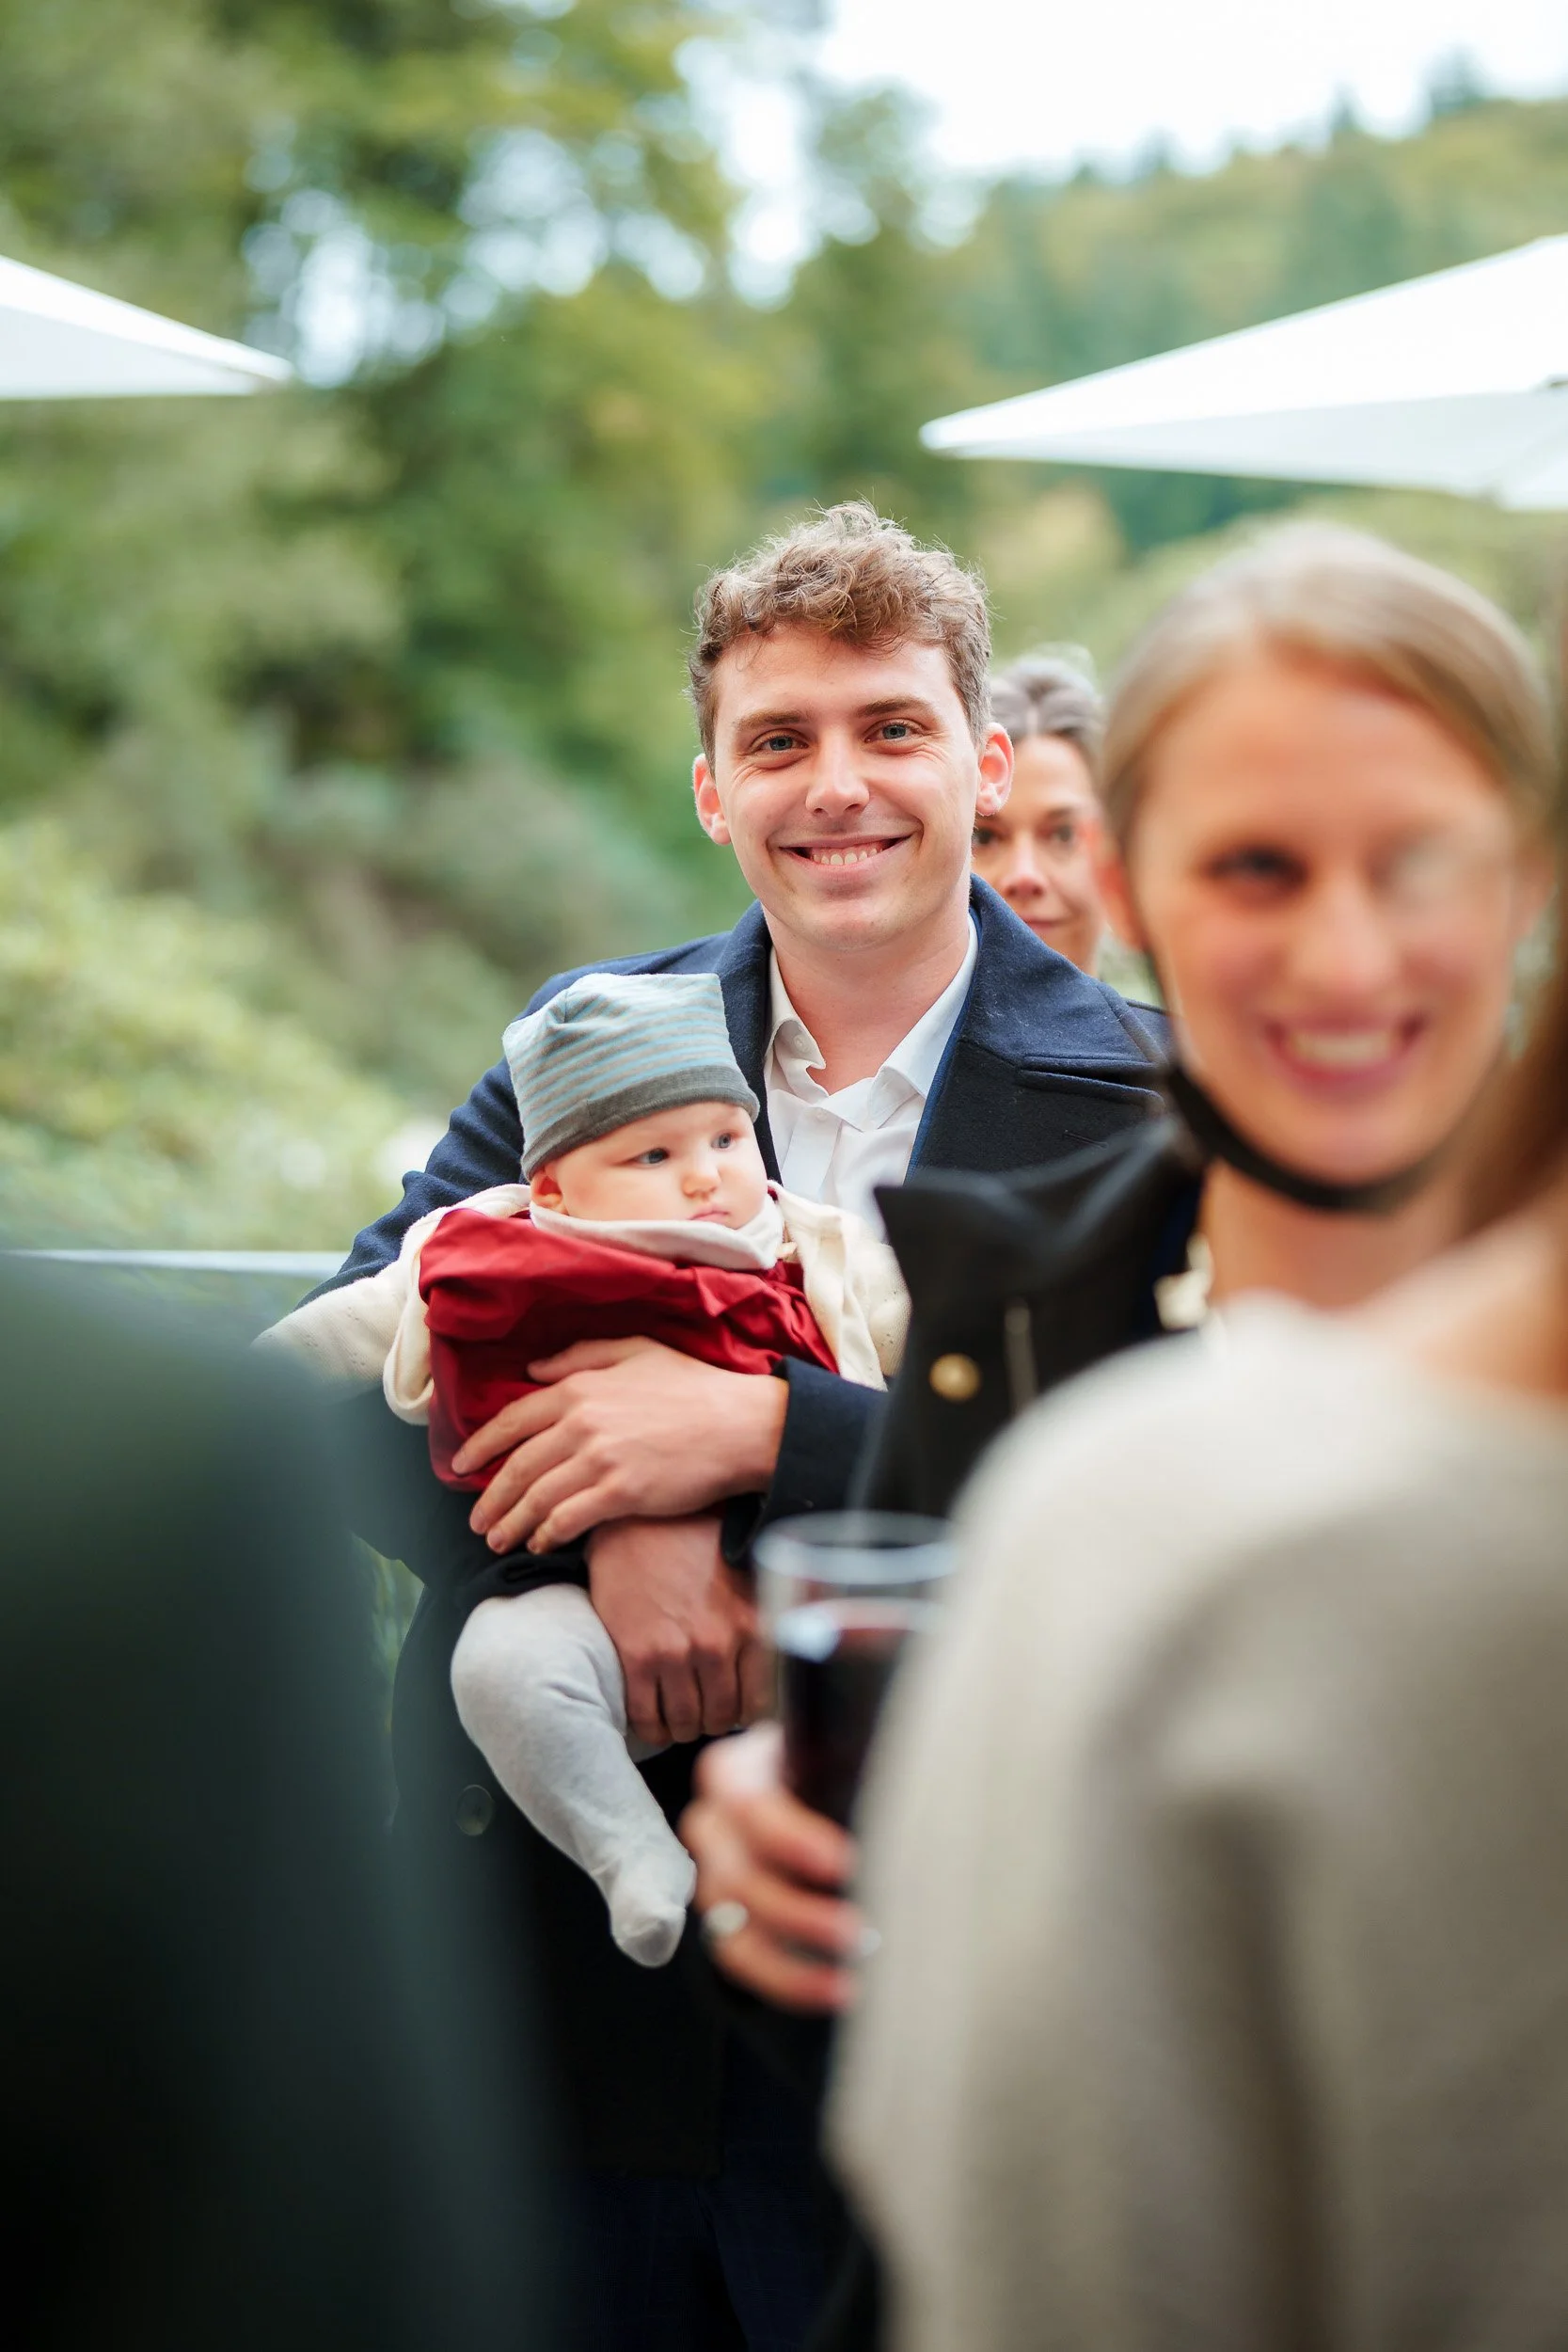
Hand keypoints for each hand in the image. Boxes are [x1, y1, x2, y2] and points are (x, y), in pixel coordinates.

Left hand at [454, 1336, 788, 1554]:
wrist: (741, 1424)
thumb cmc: (693, 1386)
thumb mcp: (636, 1350)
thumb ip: (579, 1356)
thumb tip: (531, 1371)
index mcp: (579, 1387)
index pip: (512, 1420)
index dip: (480, 1446)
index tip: (461, 1467)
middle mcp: (581, 1423)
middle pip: (517, 1466)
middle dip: (489, 1498)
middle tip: (475, 1521)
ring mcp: (599, 1460)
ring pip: (536, 1497)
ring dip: (510, 1523)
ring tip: (497, 1540)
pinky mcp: (621, 1493)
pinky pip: (567, 1519)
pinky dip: (547, 1533)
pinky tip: (540, 1542)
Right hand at [589, 1516, 772, 1745]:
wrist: (634, 1520)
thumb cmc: (690, 1543)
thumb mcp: (742, 1574)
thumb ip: (760, 1618)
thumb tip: (781, 1661)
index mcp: (751, 1623)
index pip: (762, 1701)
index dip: (747, 1713)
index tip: (736, 1709)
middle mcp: (718, 1643)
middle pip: (722, 1716)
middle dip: (714, 1722)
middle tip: (705, 1714)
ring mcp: (676, 1652)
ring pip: (686, 1723)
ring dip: (683, 1729)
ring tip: (679, 1719)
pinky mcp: (636, 1656)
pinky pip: (646, 1717)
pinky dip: (651, 1729)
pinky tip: (652, 1722)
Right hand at [682, 1724, 864, 2013]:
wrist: (809, 1789)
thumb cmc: (830, 1769)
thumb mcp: (837, 1755)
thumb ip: (855, 1776)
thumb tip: (914, 1809)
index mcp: (736, 1772)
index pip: (749, 1807)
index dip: (793, 1839)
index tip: (845, 1863)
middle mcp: (715, 1824)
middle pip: (740, 1876)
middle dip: (798, 1912)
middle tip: (855, 1930)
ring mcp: (715, 1875)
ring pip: (733, 1926)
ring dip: (789, 1961)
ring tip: (846, 1978)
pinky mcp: (726, 1919)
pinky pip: (740, 1957)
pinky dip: (786, 1980)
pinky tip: (834, 1989)